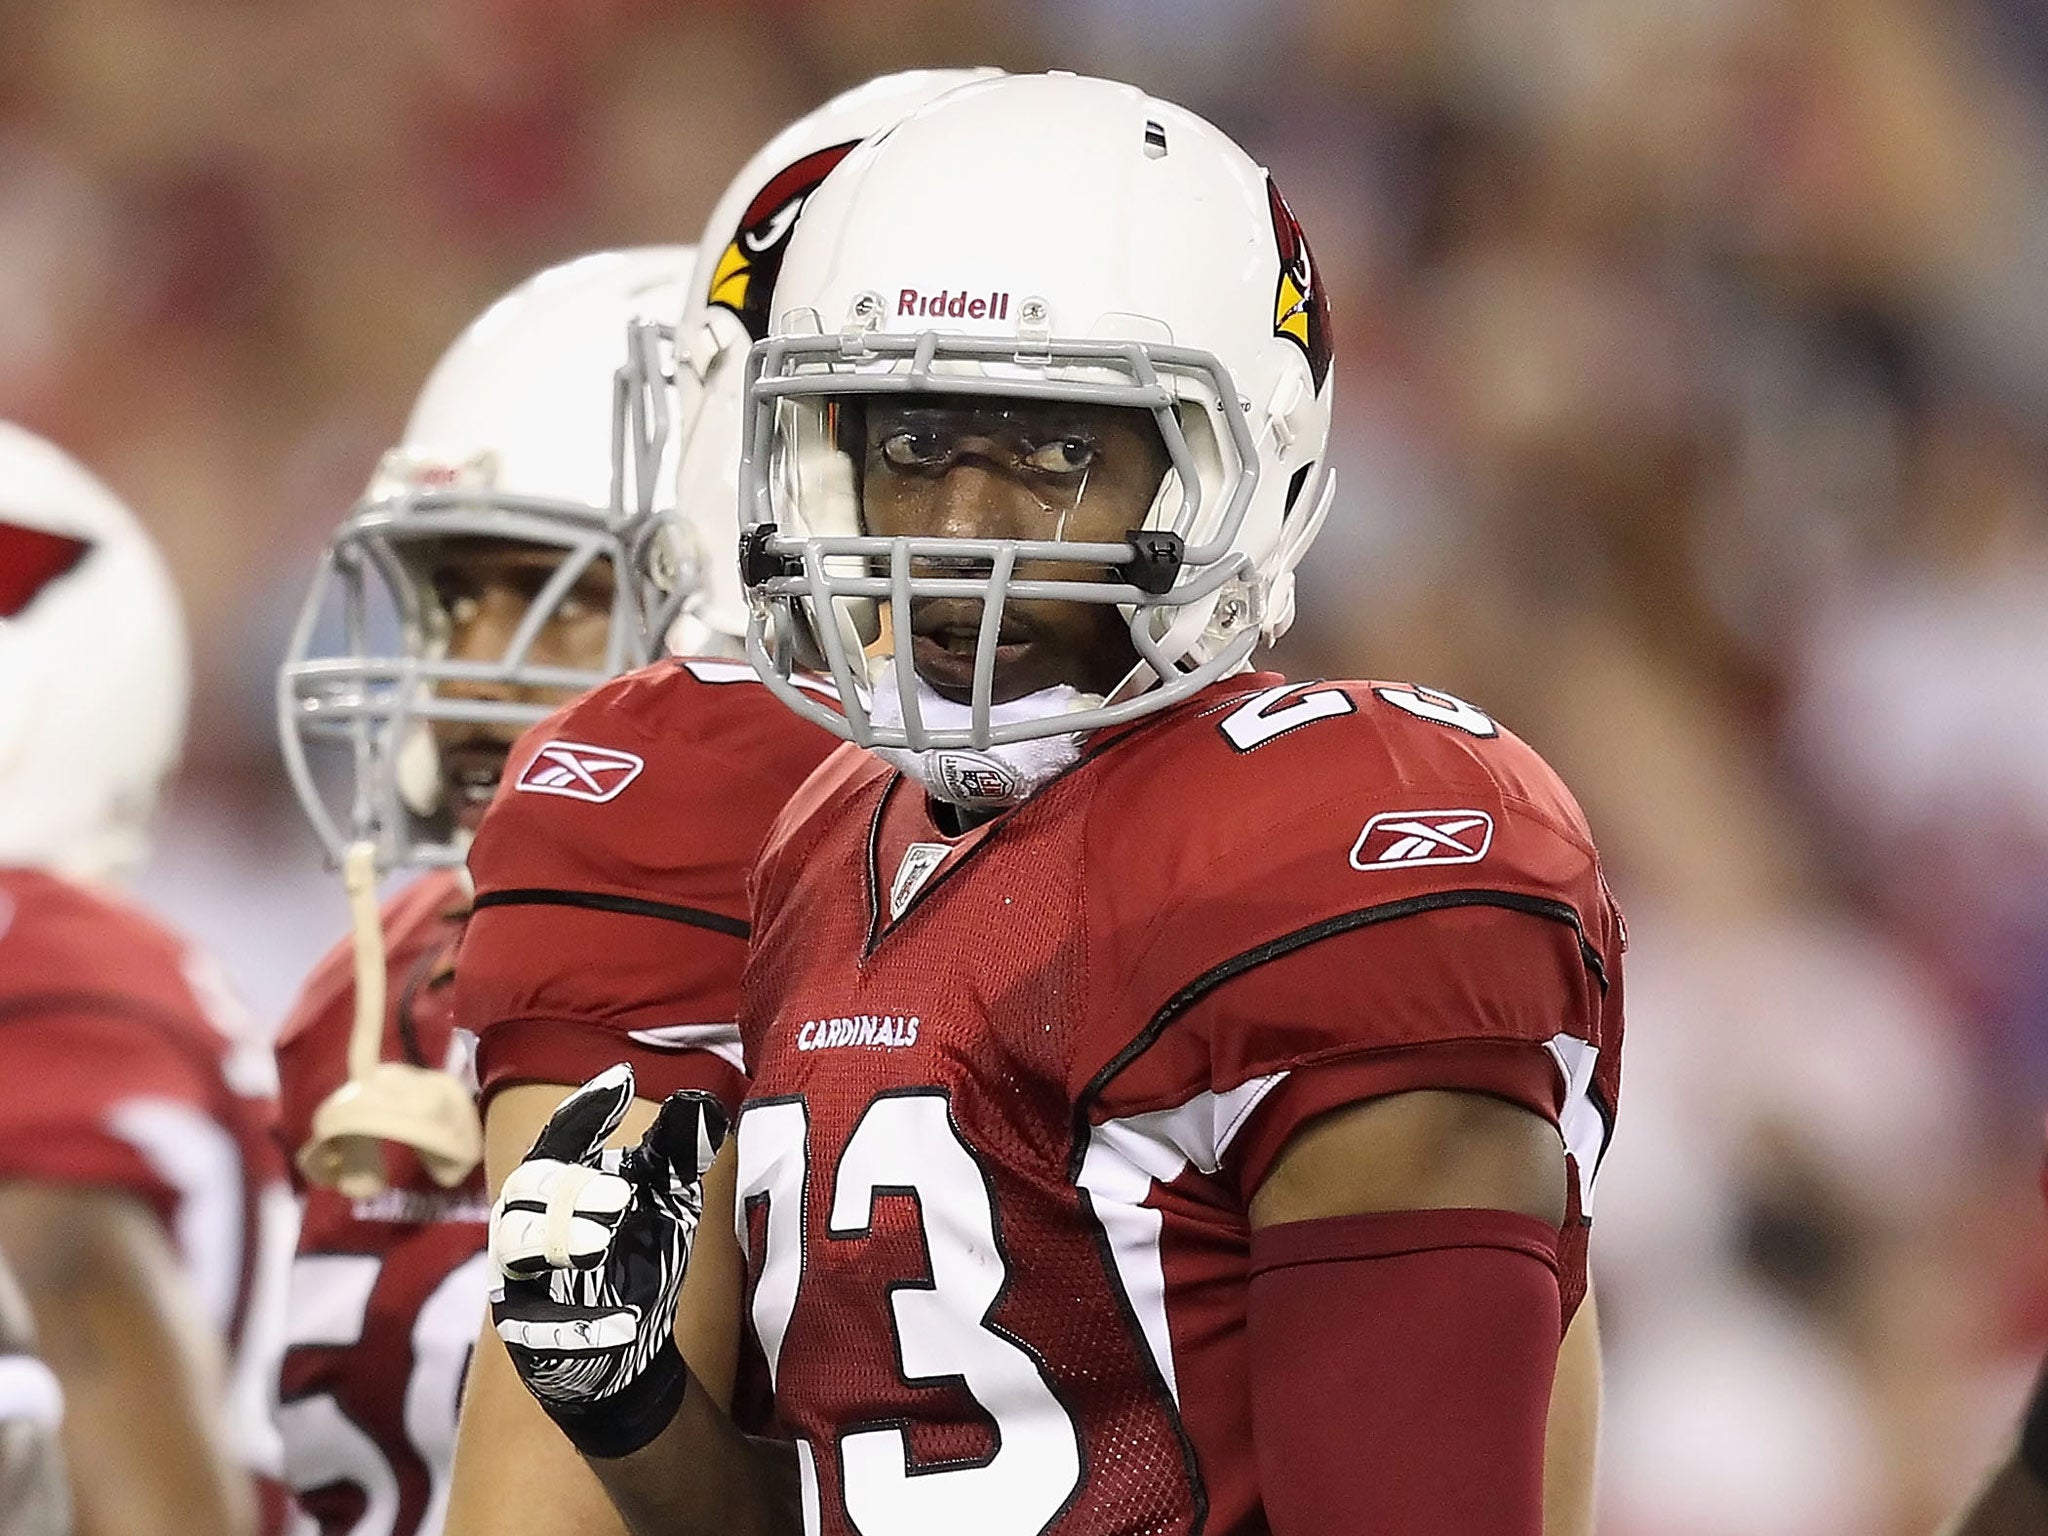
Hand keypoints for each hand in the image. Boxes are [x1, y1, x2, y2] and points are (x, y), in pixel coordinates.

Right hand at [489, 1064, 726, 1456]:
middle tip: (620, 1196)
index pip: (563, 1133)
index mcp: (563, 1179)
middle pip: (530, 1184)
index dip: (587, 1109)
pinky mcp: (525, 1334)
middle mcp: (528, 1220)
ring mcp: (520, 1276)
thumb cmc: (641, 1256)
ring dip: (556, 1241)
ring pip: (516, 1245)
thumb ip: (679, 1154)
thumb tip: (701, 1104)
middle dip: (572, 1187)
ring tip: (598, 1245)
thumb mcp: (669, 1202)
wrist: (631, 1349)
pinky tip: (623, 1324)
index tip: (622, 1081)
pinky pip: (537, 1325)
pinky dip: (578, 1324)